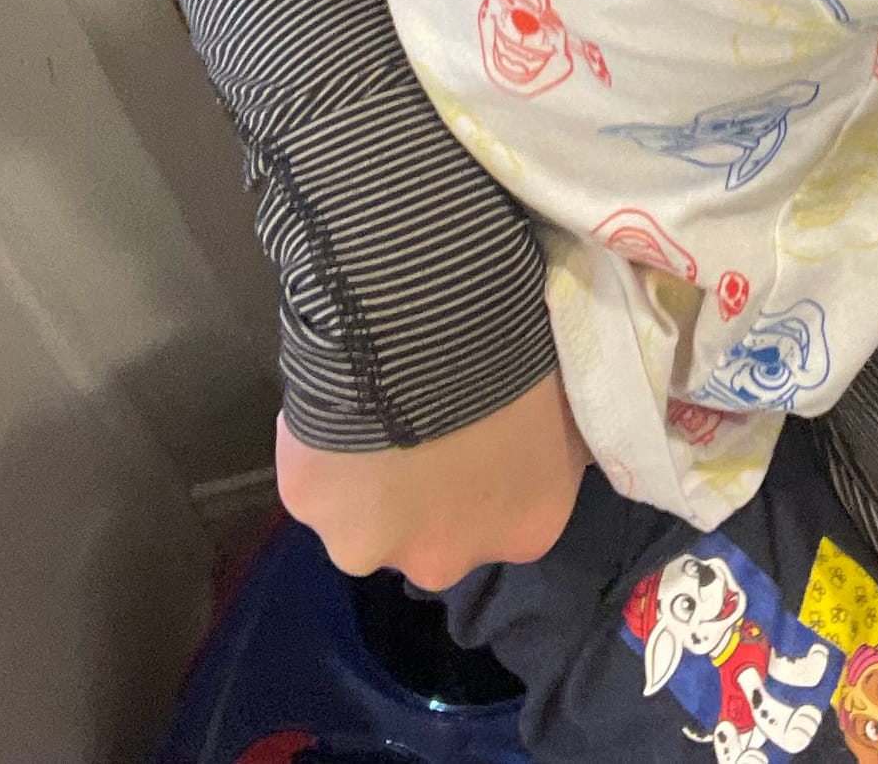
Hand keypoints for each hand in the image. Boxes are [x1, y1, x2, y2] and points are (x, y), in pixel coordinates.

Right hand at [275, 372, 588, 590]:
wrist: (429, 319)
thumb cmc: (516, 344)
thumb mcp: (567, 397)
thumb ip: (564, 437)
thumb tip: (569, 443)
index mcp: (526, 529)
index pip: (508, 515)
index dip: (487, 469)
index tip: (474, 424)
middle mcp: (449, 559)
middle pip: (431, 532)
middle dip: (424, 489)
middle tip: (420, 420)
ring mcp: (371, 543)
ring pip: (365, 518)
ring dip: (367, 479)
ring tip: (374, 408)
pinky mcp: (309, 507)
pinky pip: (315, 478)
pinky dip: (320, 447)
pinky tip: (338, 398)